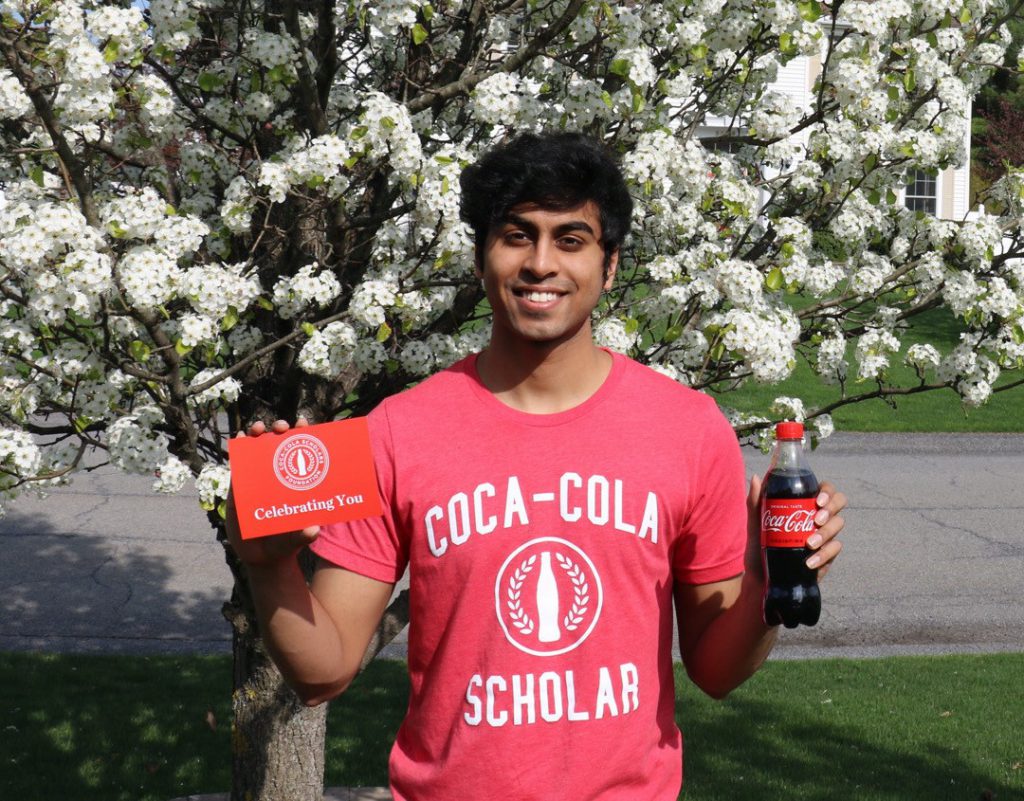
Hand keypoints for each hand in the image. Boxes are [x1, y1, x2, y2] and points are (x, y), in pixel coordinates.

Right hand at [225, 417, 320, 566]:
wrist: (261, 557)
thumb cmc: (284, 544)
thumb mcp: (294, 541)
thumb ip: (302, 536)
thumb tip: (313, 530)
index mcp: (296, 484)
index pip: (303, 455)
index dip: (304, 436)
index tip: (304, 423)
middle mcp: (278, 478)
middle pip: (280, 447)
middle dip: (280, 431)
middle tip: (280, 427)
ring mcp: (259, 481)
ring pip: (258, 452)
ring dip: (257, 435)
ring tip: (258, 429)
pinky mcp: (240, 489)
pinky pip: (239, 467)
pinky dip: (239, 452)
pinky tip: (240, 440)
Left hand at [745, 476, 846, 578]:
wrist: (761, 577)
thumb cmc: (760, 545)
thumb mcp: (756, 524)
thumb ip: (755, 502)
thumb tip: (756, 477)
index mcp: (805, 503)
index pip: (825, 489)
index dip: (827, 491)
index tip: (817, 500)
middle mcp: (818, 516)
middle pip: (839, 502)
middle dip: (831, 509)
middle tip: (816, 519)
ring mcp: (825, 535)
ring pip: (839, 524)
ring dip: (826, 532)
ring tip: (809, 543)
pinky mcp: (827, 554)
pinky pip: (835, 549)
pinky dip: (823, 554)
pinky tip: (809, 561)